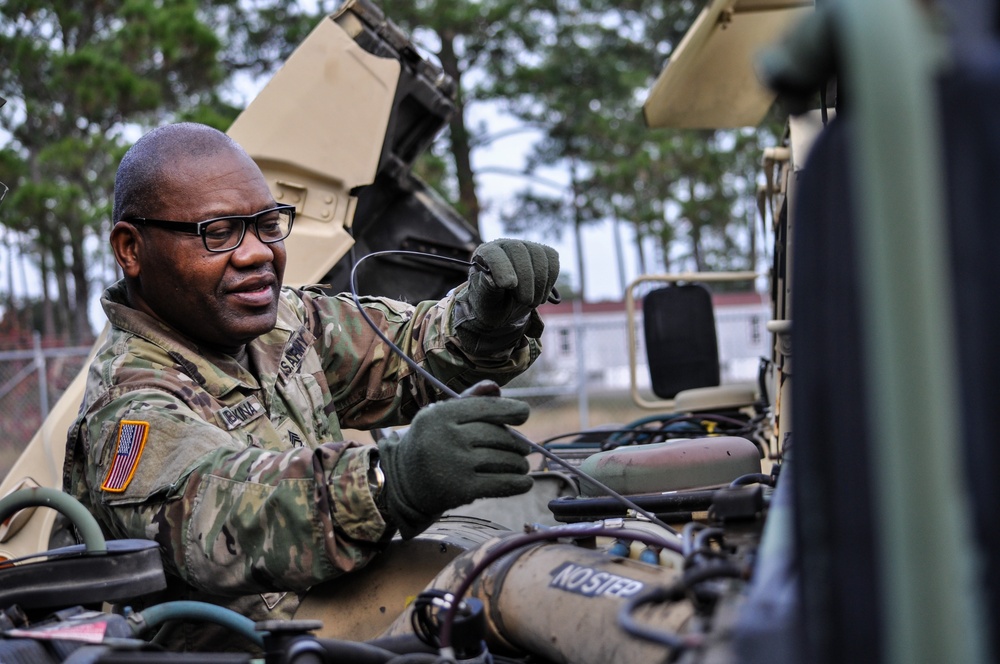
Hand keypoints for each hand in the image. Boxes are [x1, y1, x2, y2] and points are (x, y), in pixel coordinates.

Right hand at [377, 381, 532, 538]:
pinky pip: (502, 483)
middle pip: (499, 435)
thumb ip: (469, 399)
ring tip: (521, 464)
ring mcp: (455, 464)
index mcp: (442, 414)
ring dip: (519, 463)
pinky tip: (525, 482)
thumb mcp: (441, 416)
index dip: (511, 410)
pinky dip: (518, 483)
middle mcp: (448, 436)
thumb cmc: (430, 442)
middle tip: (524, 448)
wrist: (403, 481)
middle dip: (517, 443)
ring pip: (504, 460)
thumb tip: (495, 387)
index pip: (487, 408)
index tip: (524, 414)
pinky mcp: (462, 489)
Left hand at [465, 238, 559, 329]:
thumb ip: (487, 288)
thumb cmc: (490, 302)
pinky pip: (552, 259)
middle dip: (525, 278)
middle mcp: (505, 245)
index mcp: (485, 254)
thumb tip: (495, 280)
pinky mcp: (542, 253)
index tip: (508, 285)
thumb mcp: (485, 299)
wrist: (504, 307)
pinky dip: (550, 279)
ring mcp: (525, 247)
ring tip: (532, 303)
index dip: (501, 267)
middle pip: (518, 250)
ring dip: (539, 282)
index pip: (492, 254)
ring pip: (538, 254)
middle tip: (525, 301)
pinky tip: (541, 295)